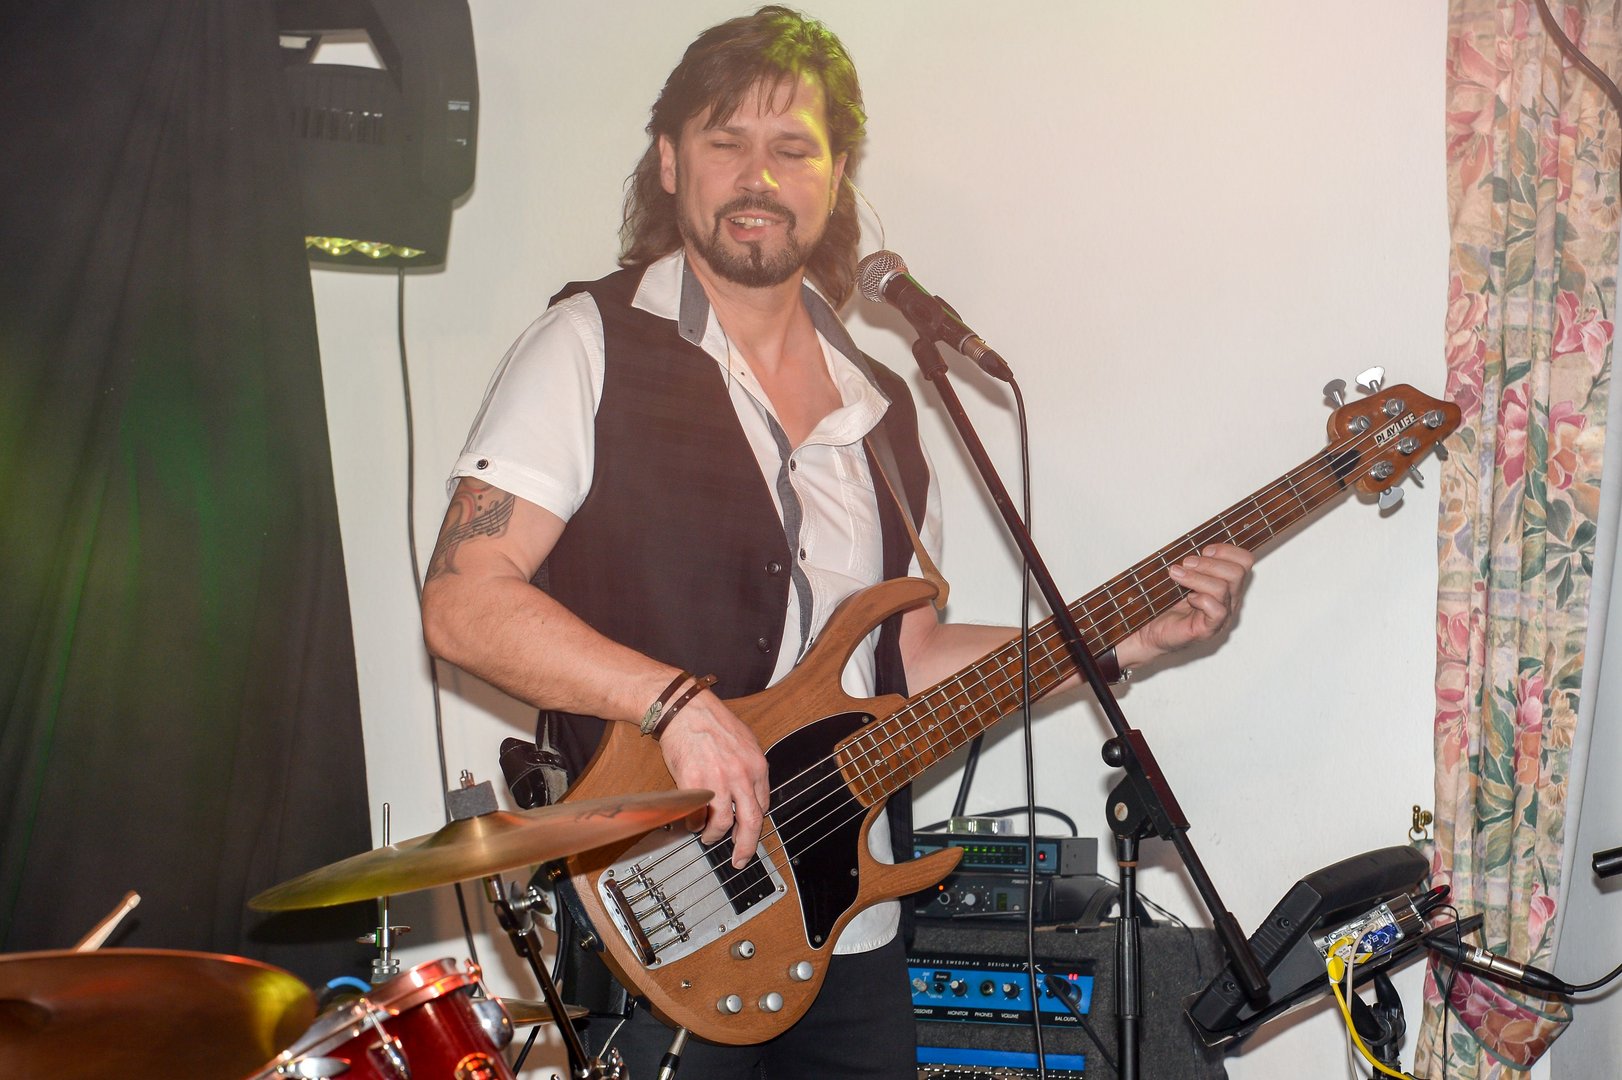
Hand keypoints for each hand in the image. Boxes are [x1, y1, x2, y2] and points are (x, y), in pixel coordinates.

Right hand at [656, 691, 770, 867]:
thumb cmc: (712, 722)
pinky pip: (696, 816)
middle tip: (740, 859)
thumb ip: (750, 768)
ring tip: (709, 836)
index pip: (762, 805)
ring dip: (714, 835)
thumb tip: (751, 793)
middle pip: (750, 822)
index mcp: (757, 766)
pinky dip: (695, 824)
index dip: (754, 823)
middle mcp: (741, 776)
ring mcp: (717, 781)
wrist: (685, 709)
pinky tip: (693, 822)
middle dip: (745, 846)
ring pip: (721, 824)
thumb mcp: (746, 742)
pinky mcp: (693, 785)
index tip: (749, 832)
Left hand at [1119, 543, 1252, 664]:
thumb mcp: (1181, 576)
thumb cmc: (1165, 603)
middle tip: (1187, 563)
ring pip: (1224, 588)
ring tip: (1176, 575)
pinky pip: (1217, 610)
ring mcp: (1222, 616)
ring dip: (1196, 577)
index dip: (1226, 550)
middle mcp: (1230, 600)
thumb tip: (1195, 544)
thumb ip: (1192, 562)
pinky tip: (1187, 599)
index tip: (1204, 550)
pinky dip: (1201, 599)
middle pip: (1238, 571)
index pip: (1245, 561)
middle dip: (1209, 563)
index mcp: (1227, 583)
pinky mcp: (1209, 630)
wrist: (1149, 632)